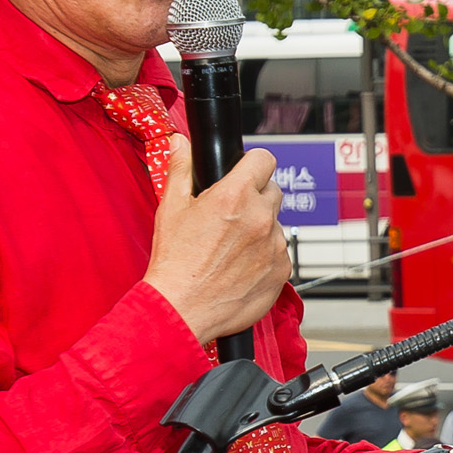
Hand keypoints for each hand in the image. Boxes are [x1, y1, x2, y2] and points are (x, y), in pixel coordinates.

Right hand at [146, 137, 290, 343]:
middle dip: (256, 198)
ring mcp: (274, 245)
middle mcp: (260, 217)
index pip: (264, 159)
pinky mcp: (281, 271)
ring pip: (275, 224)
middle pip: (273, 191)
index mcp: (235, 195)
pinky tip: (240, 266)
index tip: (247, 172)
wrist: (181, 309)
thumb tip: (181, 143)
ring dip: (260, 229)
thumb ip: (181, 169)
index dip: (254, 164)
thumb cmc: (174, 263)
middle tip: (232, 216)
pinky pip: (279, 253)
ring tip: (231, 248)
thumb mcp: (171, 208)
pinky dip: (265, 257)